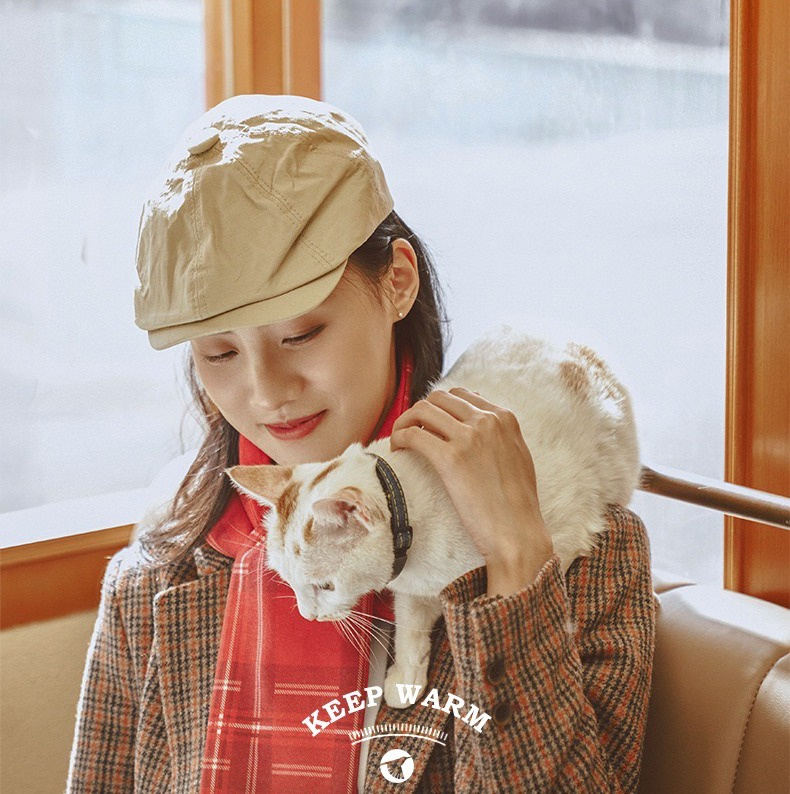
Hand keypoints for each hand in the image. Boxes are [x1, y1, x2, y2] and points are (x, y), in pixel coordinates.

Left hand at [390, 387, 553, 593]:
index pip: (461, 395)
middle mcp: (487, 421)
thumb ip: (500, 433)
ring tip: (400, 439)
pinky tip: (397, 449)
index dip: (441, 408)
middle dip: (421, 411)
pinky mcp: (451, 458)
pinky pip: (414, 435)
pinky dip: (399, 437)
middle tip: (412, 431)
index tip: (431, 424)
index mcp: (504, 417)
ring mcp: (469, 437)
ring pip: (423, 410)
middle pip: (439, 398)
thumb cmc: (518, 503)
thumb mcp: (517, 455)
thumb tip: (478, 415)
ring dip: (405, 421)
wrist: (518, 532)